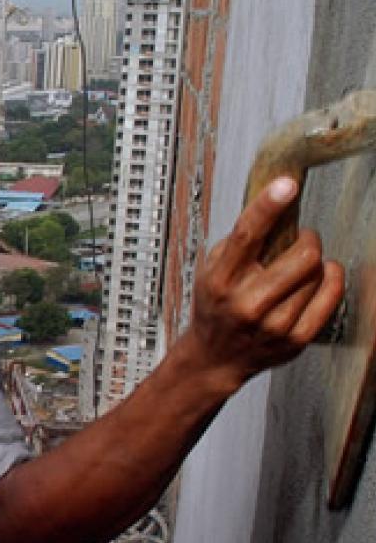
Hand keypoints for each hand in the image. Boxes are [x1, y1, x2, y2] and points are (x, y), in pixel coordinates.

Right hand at [187, 177, 344, 388]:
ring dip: (316, 263)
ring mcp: (273, 325)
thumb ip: (238, 243)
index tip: (287, 184)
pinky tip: (321, 276)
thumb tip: (274, 205)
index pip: (246, 236)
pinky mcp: (294, 340)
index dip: (269, 206)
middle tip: (301, 240)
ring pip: (318, 274)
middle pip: (302, 256)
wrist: (215, 358)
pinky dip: (332, 279)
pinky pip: (331, 297)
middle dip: (308, 240)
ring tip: (301, 267)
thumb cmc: (216, 307)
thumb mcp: (211, 271)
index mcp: (219, 281)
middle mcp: (246, 304)